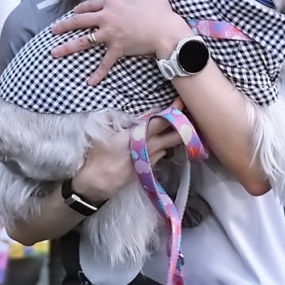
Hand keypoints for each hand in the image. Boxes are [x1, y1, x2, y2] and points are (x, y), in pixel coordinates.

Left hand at [49, 0, 191, 84]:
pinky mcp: (117, 48)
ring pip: (84, 40)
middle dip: (64, 25)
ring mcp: (110, 34)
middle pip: (80, 21)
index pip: (91, 4)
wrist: (166, 29)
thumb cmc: (159, 7)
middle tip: (53, 30)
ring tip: (54, 52)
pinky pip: (105, 62)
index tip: (74, 11)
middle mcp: (107, 17)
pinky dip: (98, 73)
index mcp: (112, 1)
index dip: (82, 7)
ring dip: (68, 47)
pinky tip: (90, 82)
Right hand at [69, 105, 184, 202]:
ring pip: (170, 146)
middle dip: (184, 125)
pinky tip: (159, 144)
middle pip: (176, 136)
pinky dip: (163, 147)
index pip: (163, 121)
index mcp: (140, 135)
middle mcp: (151, 147)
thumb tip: (116, 110)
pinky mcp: (150, 168)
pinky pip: (162, 155)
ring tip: (175, 128)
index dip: (174, 110)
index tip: (181, 101)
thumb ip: (114, 119)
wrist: (98, 183)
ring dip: (174, 137)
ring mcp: (152, 159)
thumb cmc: (100, 156)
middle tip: (186, 115)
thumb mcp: (104, 133)